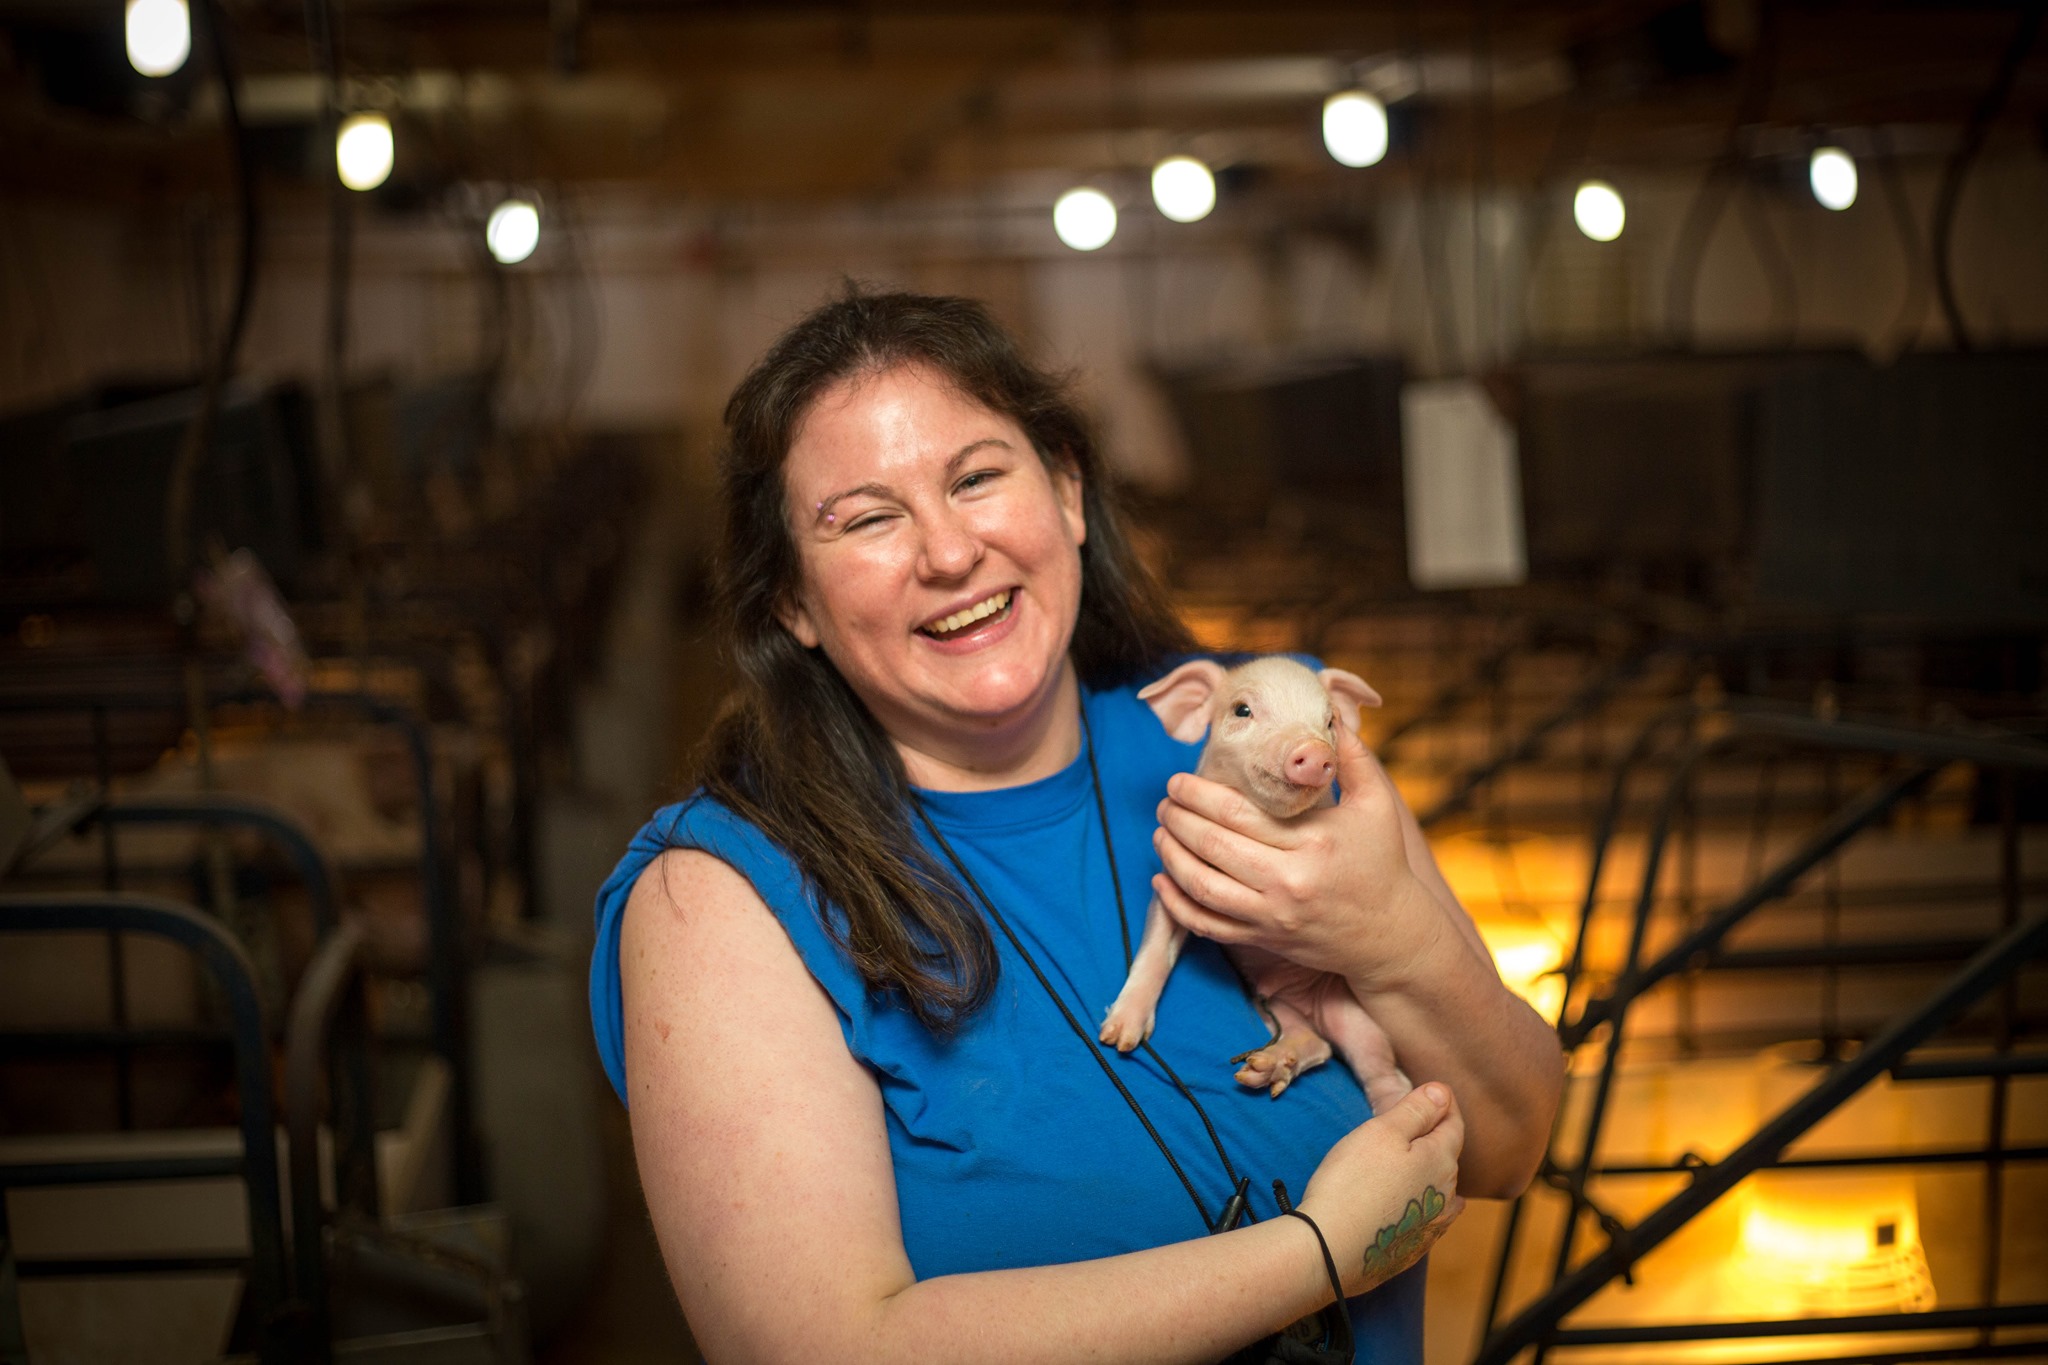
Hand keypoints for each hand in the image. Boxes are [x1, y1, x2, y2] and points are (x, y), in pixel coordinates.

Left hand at [1151, 724, 1444, 989]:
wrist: (1391, 935)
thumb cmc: (1381, 862)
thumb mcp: (1376, 804)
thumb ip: (1353, 757)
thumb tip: (1327, 712)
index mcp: (1313, 843)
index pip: (1238, 815)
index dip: (1198, 795)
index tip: (1177, 780)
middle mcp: (1288, 882)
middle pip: (1214, 847)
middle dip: (1178, 821)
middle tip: (1164, 802)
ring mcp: (1273, 916)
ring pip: (1203, 888)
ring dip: (1171, 858)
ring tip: (1160, 833)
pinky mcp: (1264, 940)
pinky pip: (1208, 926)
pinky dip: (1178, 905)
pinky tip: (1162, 880)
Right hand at [1297, 1082, 1465, 1297]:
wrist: (1330, 1250)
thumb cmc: (1353, 1183)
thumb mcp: (1383, 1132)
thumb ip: (1417, 1109)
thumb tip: (1443, 1092)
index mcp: (1441, 1160)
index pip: (1453, 1123)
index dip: (1443, 1104)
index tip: (1432, 1092)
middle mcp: (1446, 1194)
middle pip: (1447, 1155)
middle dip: (1435, 1136)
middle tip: (1413, 1120)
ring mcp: (1432, 1225)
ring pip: (1440, 1187)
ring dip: (1429, 1171)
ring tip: (1413, 1160)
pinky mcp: (1413, 1248)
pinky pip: (1426, 1217)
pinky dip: (1421, 1202)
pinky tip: (1415, 1203)